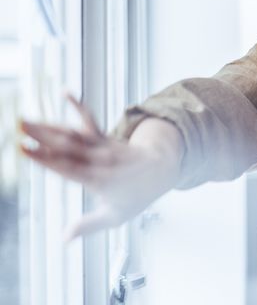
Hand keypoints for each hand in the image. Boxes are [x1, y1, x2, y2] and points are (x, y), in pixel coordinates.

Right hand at [19, 94, 180, 240]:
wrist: (162, 170)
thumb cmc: (136, 196)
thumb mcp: (115, 216)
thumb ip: (89, 225)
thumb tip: (64, 239)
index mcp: (99, 180)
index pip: (68, 168)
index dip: (46, 159)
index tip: (25, 150)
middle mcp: (101, 159)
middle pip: (68, 147)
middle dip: (42, 137)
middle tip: (18, 127)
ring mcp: (103, 146)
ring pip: (73, 133)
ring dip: (49, 125)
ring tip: (24, 119)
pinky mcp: (105, 137)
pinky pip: (90, 120)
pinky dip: (78, 106)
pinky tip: (65, 92)